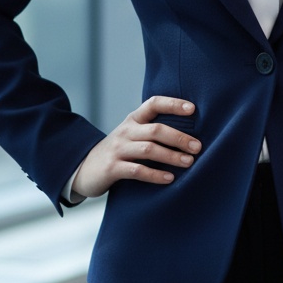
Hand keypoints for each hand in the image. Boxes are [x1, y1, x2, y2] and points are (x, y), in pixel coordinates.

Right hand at [72, 96, 198, 197]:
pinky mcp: (112, 168)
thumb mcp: (131, 135)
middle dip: (179, 138)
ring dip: (171, 156)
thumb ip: (152, 131)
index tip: (193, 109)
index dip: (173, 104)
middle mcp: (126, 131)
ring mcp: (118, 150)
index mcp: (133, 120)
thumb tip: (189, 134)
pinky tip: (169, 178)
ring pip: (149, 150)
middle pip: (156, 130)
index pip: (154, 104)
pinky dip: (155, 175)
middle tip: (198, 147)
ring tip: (189, 162)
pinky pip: (137, 170)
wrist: (84, 168)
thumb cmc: (118, 151)